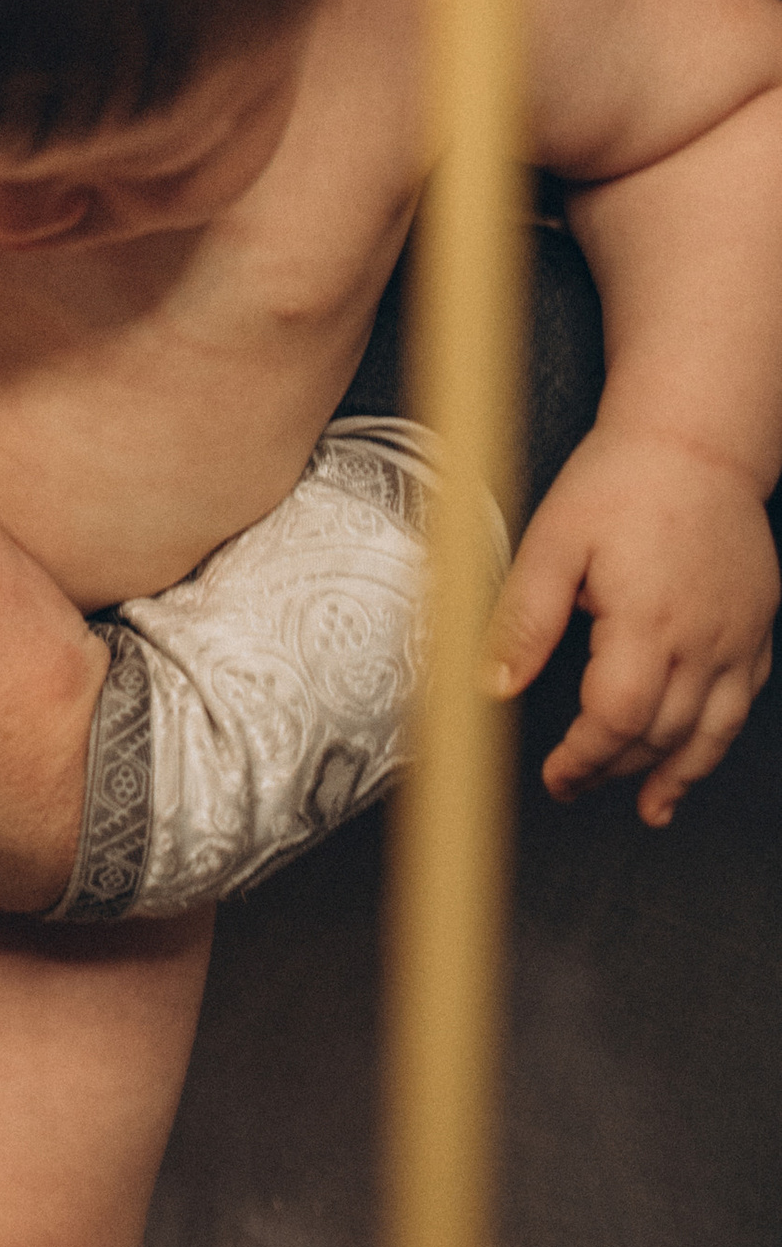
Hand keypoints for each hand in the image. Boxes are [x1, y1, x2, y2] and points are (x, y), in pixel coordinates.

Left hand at [491, 427, 778, 824]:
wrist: (695, 440)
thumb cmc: (624, 480)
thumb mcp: (554, 540)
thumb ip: (524, 619)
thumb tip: (491, 684)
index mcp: (647, 621)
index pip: (618, 720)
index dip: (584, 759)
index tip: (557, 774)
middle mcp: (702, 638)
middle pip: (662, 735)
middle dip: (616, 768)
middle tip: (576, 783)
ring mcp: (737, 637)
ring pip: (712, 730)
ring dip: (678, 774)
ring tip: (649, 806)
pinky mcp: (755, 627)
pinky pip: (743, 701)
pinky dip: (718, 738)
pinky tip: (696, 755)